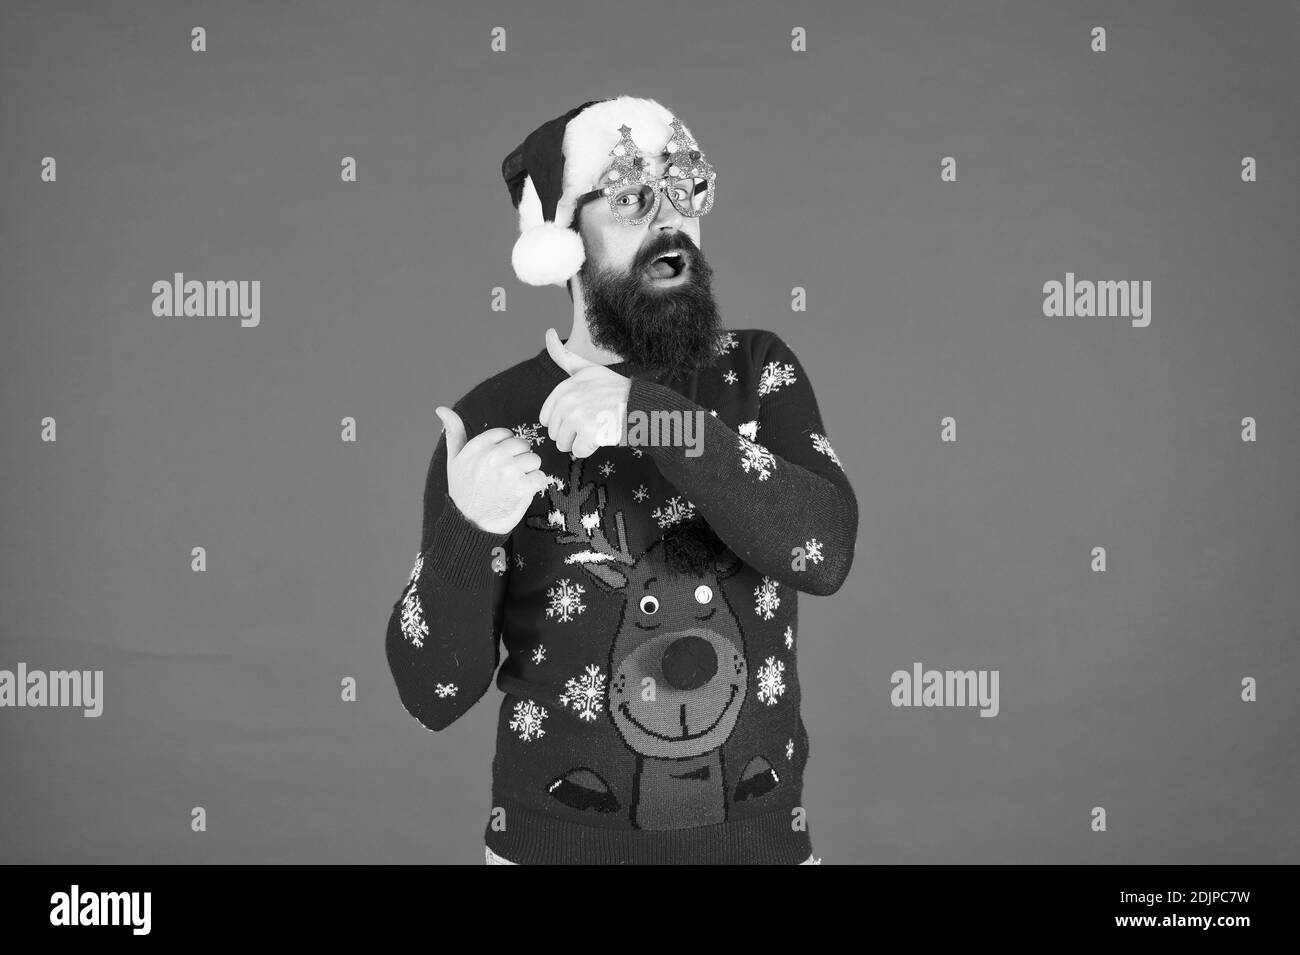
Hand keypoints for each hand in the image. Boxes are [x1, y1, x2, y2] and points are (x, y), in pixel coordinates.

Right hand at [435, 406, 550, 534]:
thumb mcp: (454, 460)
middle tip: (506, 476)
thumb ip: (454, 432)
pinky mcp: (522, 487)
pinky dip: (535, 486)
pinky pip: (540, 477)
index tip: (496, 464)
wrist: (470, 524)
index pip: (506, 434)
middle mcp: (494, 455)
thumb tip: (441, 408)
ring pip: (535, 460)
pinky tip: (521, 492)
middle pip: (523, 445)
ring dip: (528, 473)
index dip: (505, 449)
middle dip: (519, 459)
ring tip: (513, 484)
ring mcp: (509, 470)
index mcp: (479, 445)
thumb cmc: (463, 491)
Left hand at [539, 328, 631, 458]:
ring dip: (580, 441)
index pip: (546, 418)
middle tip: (592, 420)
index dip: (563, 420)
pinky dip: (591, 449)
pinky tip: (602, 435)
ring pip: (564, 445)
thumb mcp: (587, 368)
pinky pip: (578, 452)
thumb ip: (563, 355)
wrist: (640, 405)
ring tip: (597, 426)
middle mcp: (568, 400)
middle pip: (554, 433)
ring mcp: (578, 416)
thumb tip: (548, 332)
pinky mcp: (589, 432)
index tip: (581, 411)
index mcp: (564, 388)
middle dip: (571, 432)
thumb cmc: (614, 390)